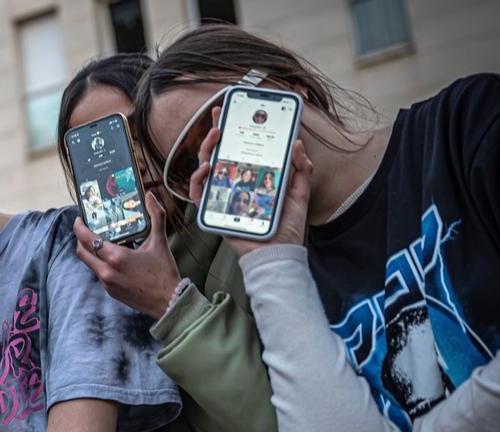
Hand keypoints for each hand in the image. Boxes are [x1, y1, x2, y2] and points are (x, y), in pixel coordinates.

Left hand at [74, 191, 181, 317]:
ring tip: (100, 240)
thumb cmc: (164, 273)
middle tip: (87, 228)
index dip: (79, 227)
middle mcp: (106, 271)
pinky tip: (112, 257)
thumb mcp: (160, 242)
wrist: (169, 303)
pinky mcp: (110, 292)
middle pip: (81, 252)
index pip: (86, 239)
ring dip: (90, 251)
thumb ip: (156, 216)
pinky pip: (99, 273)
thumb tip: (150, 196)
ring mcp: (107, 283)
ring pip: (89, 263)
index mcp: (115, 257)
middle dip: (80, 238)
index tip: (80, 218)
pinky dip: (100, 263)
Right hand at [187, 107, 313, 257]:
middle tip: (220, 115)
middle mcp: (234, 185)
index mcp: (251, 178)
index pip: (238, 149)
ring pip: (205, 169)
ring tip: (216, 134)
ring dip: (207, 149)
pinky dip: (198, 179)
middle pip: (218, 154)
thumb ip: (301, 169)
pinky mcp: (213, 212)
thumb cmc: (286, 227)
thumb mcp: (300, 192)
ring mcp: (222, 198)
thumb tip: (296, 144)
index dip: (233, 129)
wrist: (279, 253)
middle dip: (216, 131)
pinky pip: (199, 194)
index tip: (232, 110)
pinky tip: (206, 167)